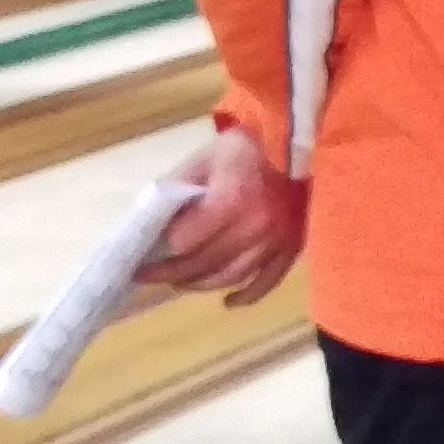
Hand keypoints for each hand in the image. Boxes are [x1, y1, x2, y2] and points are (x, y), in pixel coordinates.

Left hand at [138, 125, 309, 304]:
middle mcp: (254, 227)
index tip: (145, 254)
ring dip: (201, 284)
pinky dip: (247, 296)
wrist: (298, 141)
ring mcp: (276, 240)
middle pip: (204, 264)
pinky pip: (268, 281)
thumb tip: (150, 217)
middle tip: (151, 275)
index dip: (161, 250)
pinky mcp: (292, 246)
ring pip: (232, 276)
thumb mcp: (205, 158)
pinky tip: (228, 302)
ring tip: (181, 282)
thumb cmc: (247, 146)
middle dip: (172, 273)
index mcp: (230, 201)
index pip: (185, 241)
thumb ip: (176, 187)